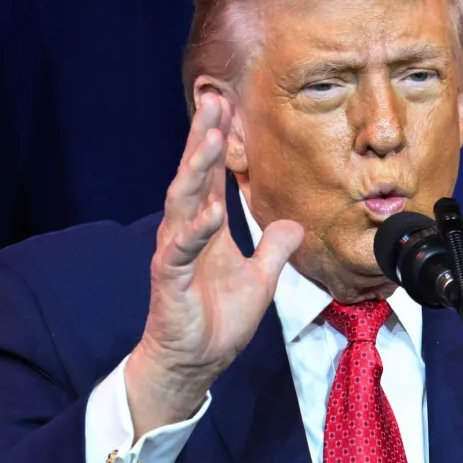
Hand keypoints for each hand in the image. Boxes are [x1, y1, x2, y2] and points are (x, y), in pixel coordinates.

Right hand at [124, 93, 303, 438]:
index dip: (219, 142)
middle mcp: (187, 232)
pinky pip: (181, 251)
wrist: (194, 362)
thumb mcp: (261, 279)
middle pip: (194, 176)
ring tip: (213, 140)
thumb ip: (274, 248)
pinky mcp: (169, 280)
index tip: (227, 105)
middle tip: (213, 100)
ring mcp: (175, 253)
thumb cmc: (219, 319)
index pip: (213, 176)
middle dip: (203, 138)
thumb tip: (293, 223)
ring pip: (183, 203)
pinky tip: (211, 211)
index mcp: (207, 228)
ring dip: (197, 171)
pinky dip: (196, 230)